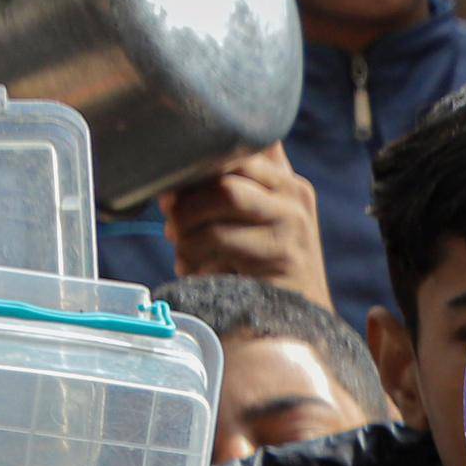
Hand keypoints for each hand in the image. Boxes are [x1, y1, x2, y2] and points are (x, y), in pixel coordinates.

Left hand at [158, 147, 330, 300]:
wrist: (296, 323)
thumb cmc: (261, 271)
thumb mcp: (252, 222)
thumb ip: (229, 191)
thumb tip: (170, 178)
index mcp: (286, 180)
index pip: (242, 143)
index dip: (201, 157)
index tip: (177, 186)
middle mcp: (295, 194)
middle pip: (228, 164)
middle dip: (188, 194)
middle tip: (172, 220)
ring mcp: (293, 222)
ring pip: (224, 194)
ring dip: (189, 222)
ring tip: (182, 246)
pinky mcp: (283, 252)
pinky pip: (221, 236)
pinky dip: (196, 253)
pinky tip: (195, 270)